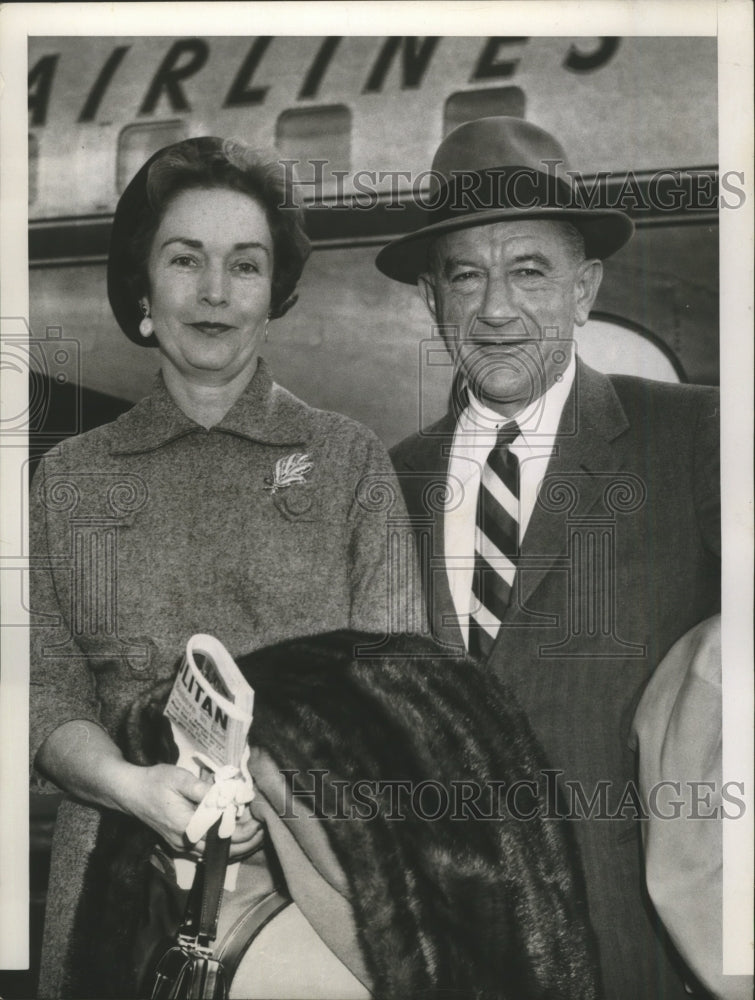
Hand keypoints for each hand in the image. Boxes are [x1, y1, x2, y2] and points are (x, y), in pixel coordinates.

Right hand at [122, 763, 262, 857]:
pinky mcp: (181, 844)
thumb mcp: (178, 778)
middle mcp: (186, 842)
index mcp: (187, 826)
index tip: (260, 816)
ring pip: (217, 855)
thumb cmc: (155, 782)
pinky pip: (208, 853)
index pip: (223, 835)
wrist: (130, 793)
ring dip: (238, 847)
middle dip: (248, 841)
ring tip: (257, 833)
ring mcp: (182, 846)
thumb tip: (228, 795)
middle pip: (223, 851)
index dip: (245, 829)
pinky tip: (236, 837)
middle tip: (265, 826)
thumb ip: (203, 788)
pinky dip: (225, 848)